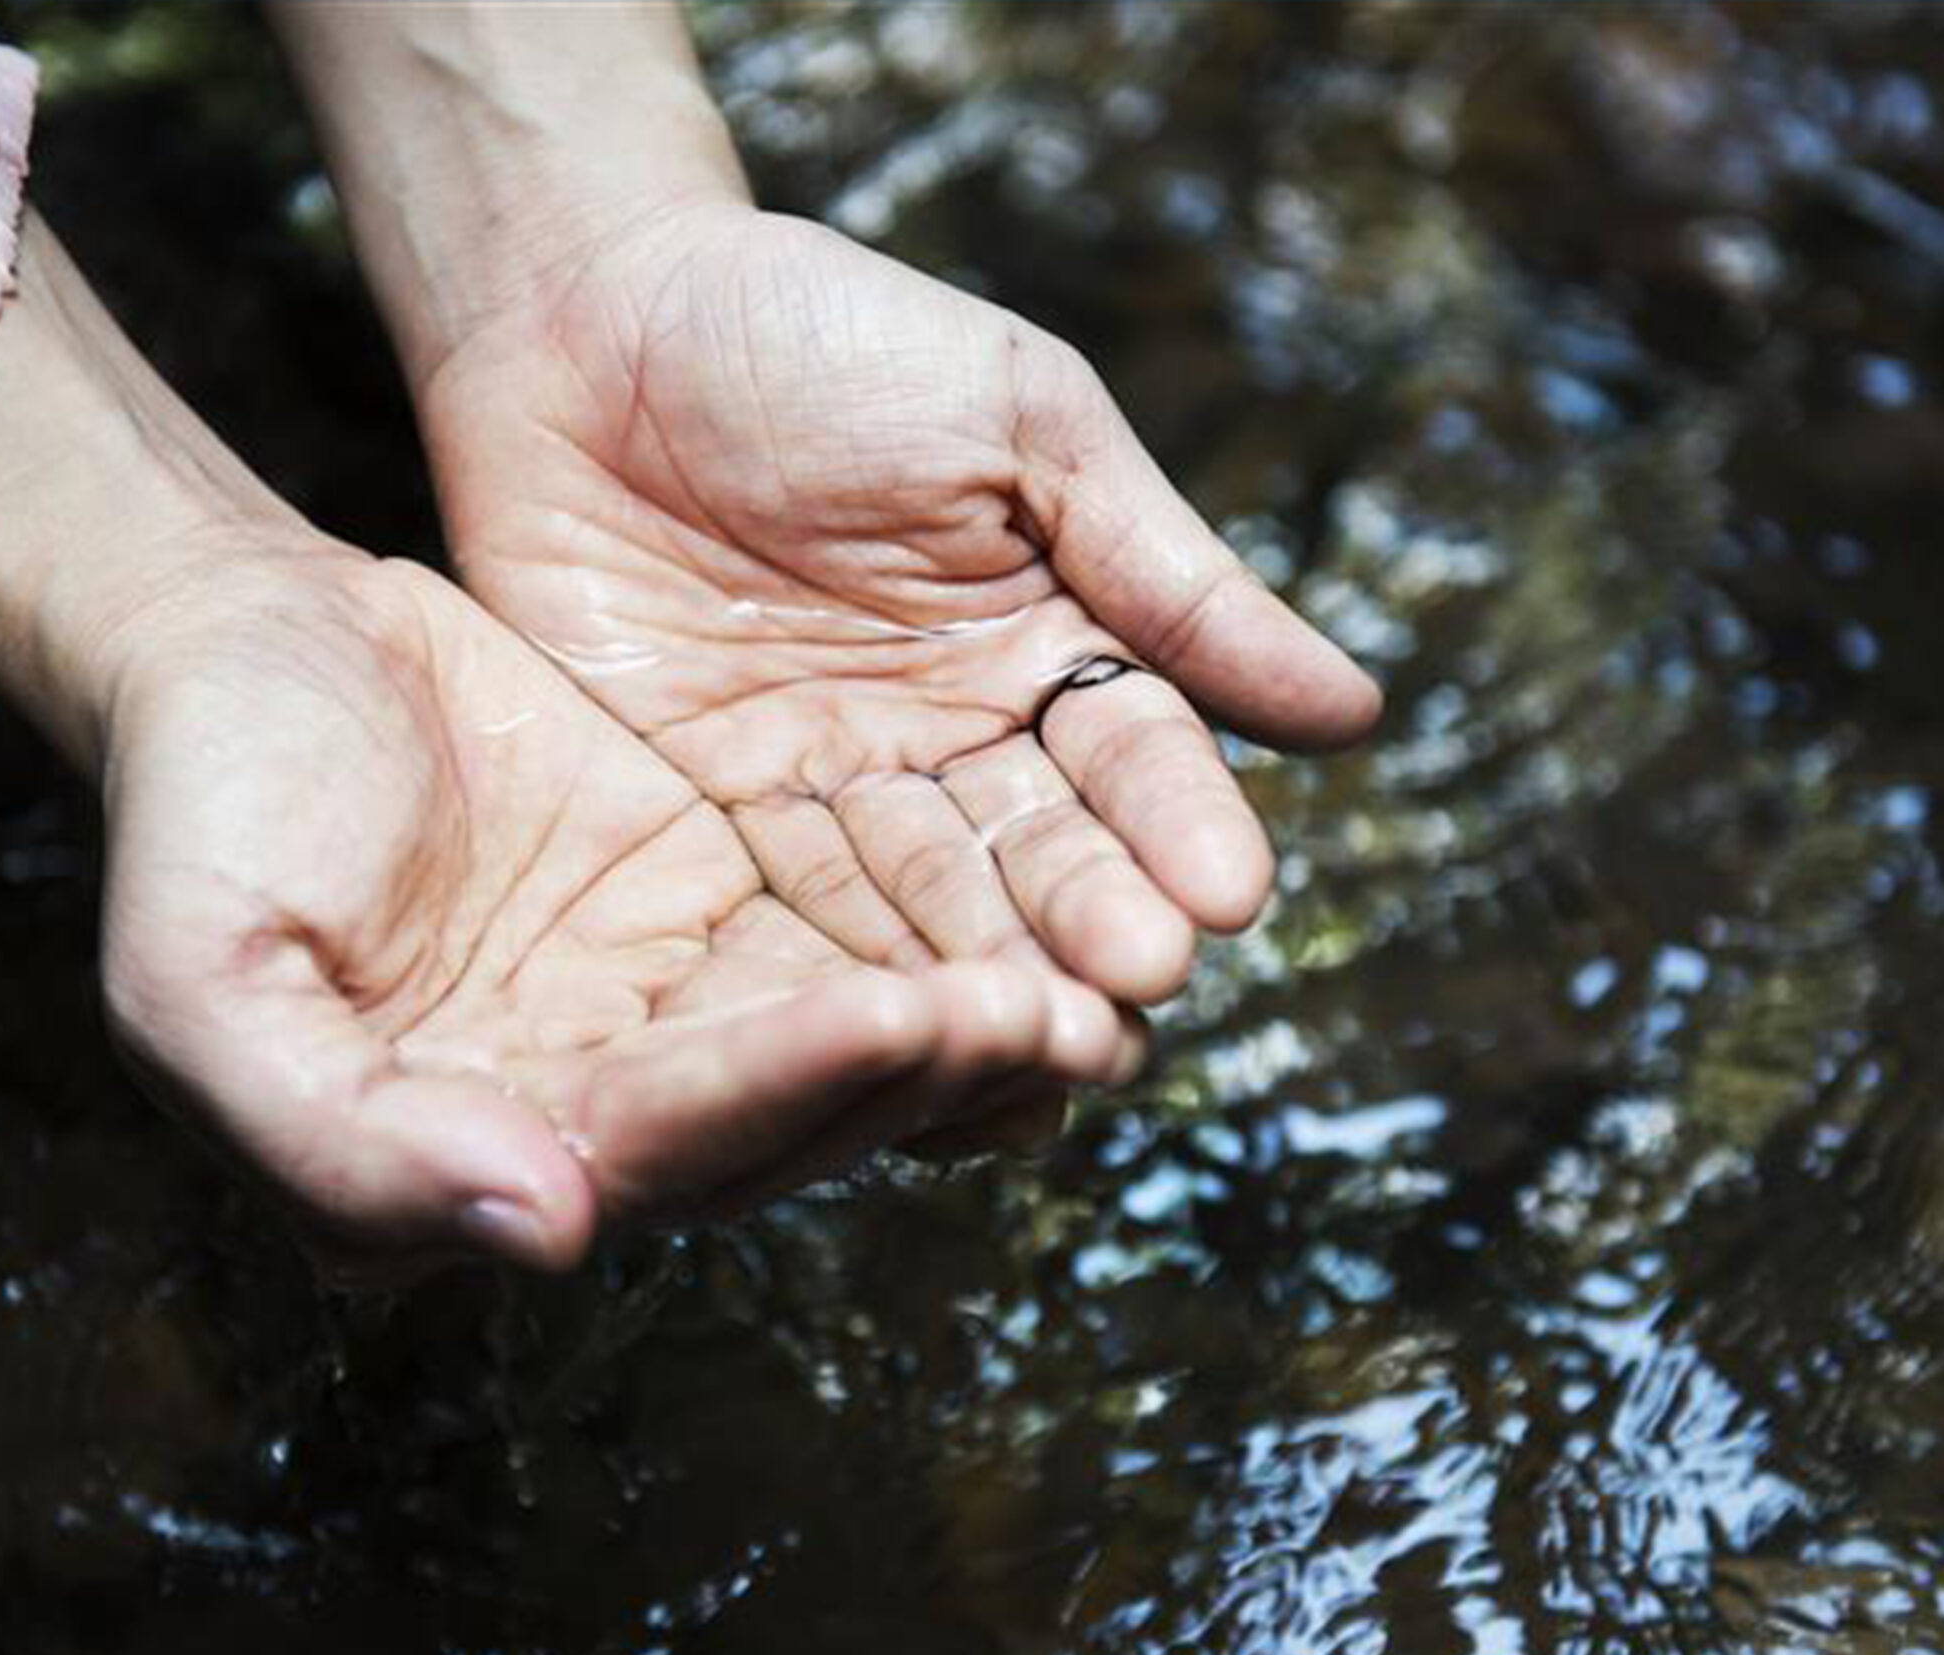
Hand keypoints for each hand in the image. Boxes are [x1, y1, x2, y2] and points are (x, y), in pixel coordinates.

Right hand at [95, 534, 1141, 1272]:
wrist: (247, 640)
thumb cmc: (202, 803)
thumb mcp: (200, 981)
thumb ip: (340, 1142)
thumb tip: (547, 1231)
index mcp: (456, 1162)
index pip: (647, 1149)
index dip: (775, 1088)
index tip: (897, 1015)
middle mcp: (573, 1118)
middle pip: (772, 1124)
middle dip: (910, 1077)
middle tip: (1050, 1019)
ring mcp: (652, 1018)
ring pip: (832, 1057)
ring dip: (958, 1038)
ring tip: (1089, 994)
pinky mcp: (711, 915)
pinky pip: (841, 944)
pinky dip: (940, 949)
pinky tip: (1046, 933)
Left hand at [418, 204, 1381, 1006]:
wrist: (586, 310)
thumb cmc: (822, 334)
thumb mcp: (1020, 424)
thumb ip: (1167, 573)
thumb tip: (1356, 713)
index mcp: (1049, 646)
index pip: (1133, 755)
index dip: (1177, 823)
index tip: (1227, 894)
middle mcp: (953, 745)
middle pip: (1039, 859)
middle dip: (1087, 924)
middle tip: (1135, 989)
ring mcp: (829, 795)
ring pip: (923, 914)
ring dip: (979, 982)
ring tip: (1037, 1050)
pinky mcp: (703, 826)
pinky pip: (781, 920)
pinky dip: (838, 987)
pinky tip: (892, 1054)